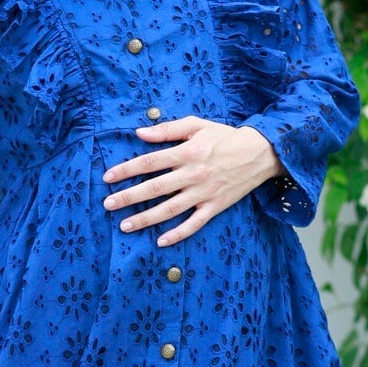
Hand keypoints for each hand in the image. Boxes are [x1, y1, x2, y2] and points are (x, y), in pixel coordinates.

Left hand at [100, 116, 281, 245]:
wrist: (260, 153)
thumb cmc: (224, 137)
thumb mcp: (196, 125)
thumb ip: (167, 130)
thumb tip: (139, 133)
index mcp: (186, 152)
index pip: (149, 162)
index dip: (126, 170)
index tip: (107, 178)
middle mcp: (193, 174)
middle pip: (155, 188)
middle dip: (129, 197)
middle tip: (108, 205)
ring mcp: (204, 193)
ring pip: (171, 209)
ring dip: (146, 219)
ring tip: (125, 226)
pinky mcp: (215, 207)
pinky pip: (194, 224)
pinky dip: (178, 233)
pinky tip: (161, 241)